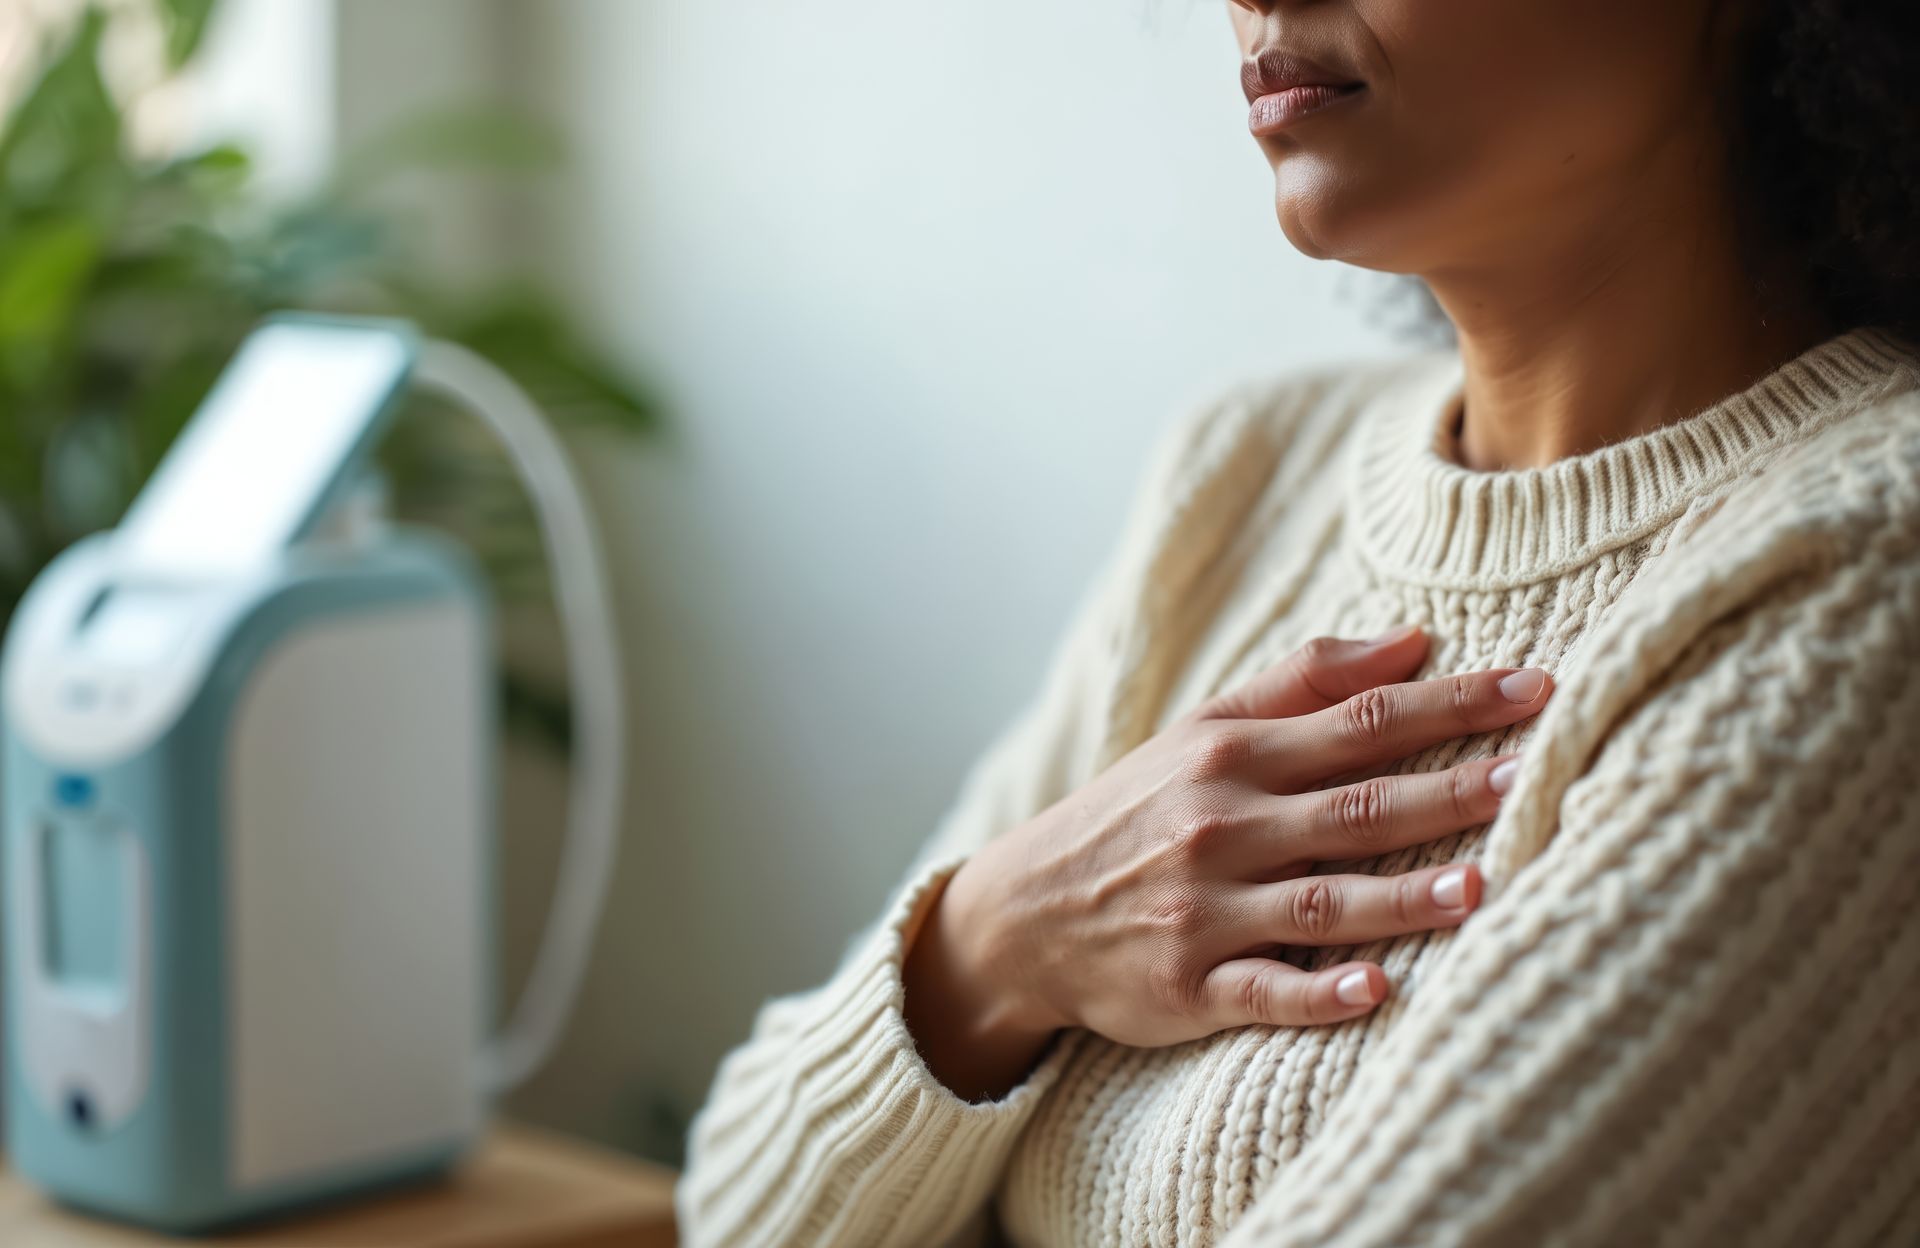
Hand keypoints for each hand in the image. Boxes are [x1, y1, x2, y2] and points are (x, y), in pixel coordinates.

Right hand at [902, 625, 1552, 1099]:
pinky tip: (1375, 989)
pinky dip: (1316, 993)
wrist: (1023, 912)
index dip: (1450, 704)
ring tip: (1478, 888)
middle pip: (1352, 805)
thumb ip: (1305, 684)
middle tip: (1529, 779)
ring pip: (1317, 899)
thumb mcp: (1200, 731)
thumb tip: (1416, 641)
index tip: (1537, 689)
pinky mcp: (1188, 986)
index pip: (1359, 721)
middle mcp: (1220, 826)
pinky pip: (1260, 990)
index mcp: (1229, 755)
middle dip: (1444, 790)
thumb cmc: (1134, 812)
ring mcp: (1204, 910)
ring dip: (1398, 896)